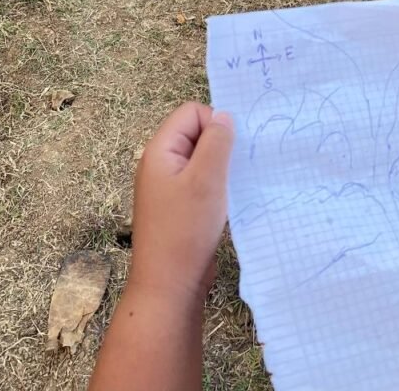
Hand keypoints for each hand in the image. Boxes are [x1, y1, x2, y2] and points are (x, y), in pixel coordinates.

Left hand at [129, 102, 233, 305]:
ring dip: (219, 167)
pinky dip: (216, 185)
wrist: (169, 286)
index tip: (233, 148)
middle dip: (219, 144)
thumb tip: (224, 116)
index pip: (190, 113)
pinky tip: (228, 201)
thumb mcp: (206, 179)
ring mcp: (168, 186)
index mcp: (160, 150)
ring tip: (234, 185)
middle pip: (195, 134)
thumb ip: (216, 142)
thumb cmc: (185, 230)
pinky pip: (199, 181)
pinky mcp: (178, 206)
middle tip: (238, 166)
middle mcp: (160, 164)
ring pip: (200, 159)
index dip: (214, 122)